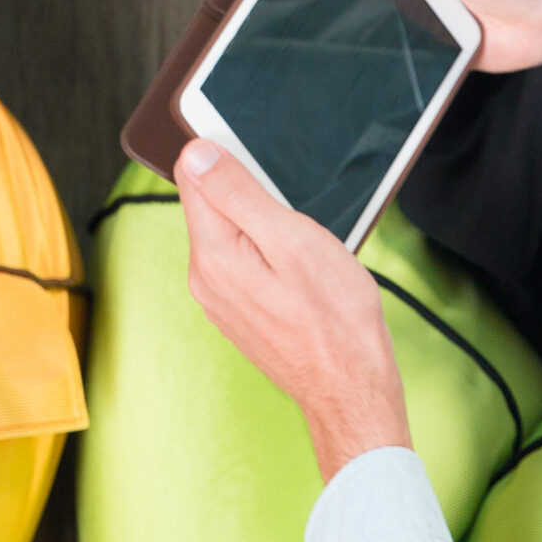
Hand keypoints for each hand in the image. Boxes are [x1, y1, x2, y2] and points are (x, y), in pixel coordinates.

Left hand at [176, 138, 412, 481]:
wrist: (350, 388)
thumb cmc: (334, 317)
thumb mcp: (291, 239)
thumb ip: (237, 193)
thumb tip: (195, 153)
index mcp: (211, 254)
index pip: (191, 176)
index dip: (225, 157)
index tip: (261, 169)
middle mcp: (204, 278)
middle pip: (211, 204)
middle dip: (251, 197)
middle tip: (296, 223)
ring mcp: (219, 299)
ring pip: (231, 234)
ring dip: (264, 228)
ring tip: (304, 254)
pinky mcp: (238, 311)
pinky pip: (243, 263)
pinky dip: (269, 255)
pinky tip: (300, 274)